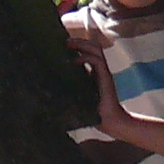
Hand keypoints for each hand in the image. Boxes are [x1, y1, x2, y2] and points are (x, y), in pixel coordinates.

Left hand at [63, 16, 122, 133]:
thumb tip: (51, 87)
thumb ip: (73, 88)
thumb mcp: (80, 97)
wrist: (111, 122)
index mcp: (96, 73)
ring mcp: (104, 73)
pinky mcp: (106, 78)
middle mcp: (101, 70)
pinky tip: (74, 62)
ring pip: (96, 49)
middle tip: (65, 42)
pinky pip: (97, 61)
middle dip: (79, 41)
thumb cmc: (95, 113)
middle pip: (94, 46)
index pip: (90, 52)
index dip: (79, 45)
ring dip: (81, 45)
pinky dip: (85, 58)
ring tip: (68, 45)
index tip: (65, 44)